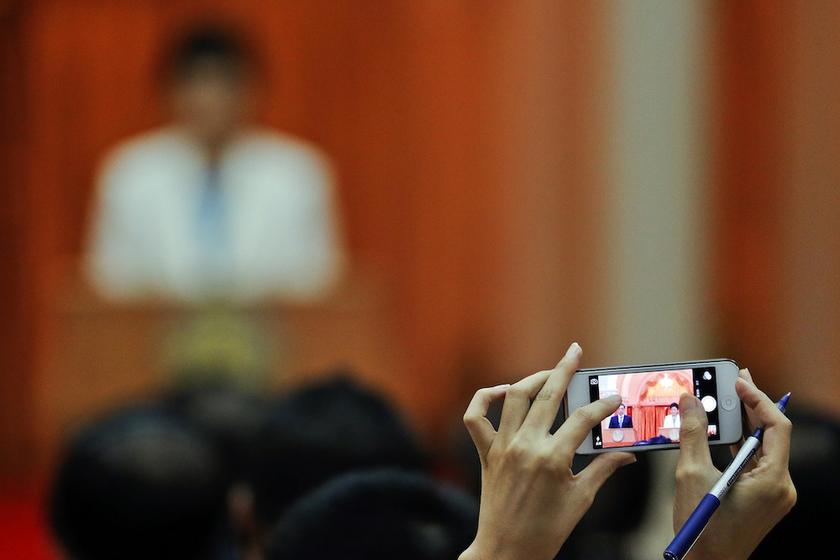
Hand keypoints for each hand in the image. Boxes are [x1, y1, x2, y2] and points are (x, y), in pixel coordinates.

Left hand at [459, 342, 635, 559]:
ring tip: (550, 371)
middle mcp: (526, 446)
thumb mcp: (581, 500)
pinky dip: (486, 397)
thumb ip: (603, 469)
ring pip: (515, 397)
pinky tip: (505, 391)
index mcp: (553, 459)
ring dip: (532, 378)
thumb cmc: (546, 530)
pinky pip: (476, 416)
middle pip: (548, 396)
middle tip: (575, 352)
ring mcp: (503, 447)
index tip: (614, 398)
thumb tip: (628, 454)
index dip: (603, 406)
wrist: (507, 551)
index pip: (584, 419)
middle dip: (565, 369)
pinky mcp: (486, 452)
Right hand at [673, 369, 796, 559]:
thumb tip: (689, 400)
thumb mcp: (692, 474)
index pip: (777, 426)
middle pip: (773, 434)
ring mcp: (774, 494)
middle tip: (735, 380)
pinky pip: (758, 462)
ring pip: (764, 447)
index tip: (738, 382)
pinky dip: (741, 444)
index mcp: (772, 479)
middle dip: (753, 406)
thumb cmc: (702, 528)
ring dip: (746, 424)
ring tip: (727, 400)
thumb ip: (692, 433)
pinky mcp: (764, 499)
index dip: (758, 399)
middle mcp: (781, 486)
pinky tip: (723, 432)